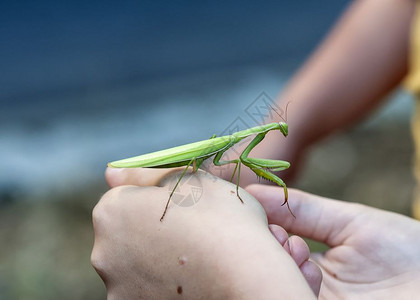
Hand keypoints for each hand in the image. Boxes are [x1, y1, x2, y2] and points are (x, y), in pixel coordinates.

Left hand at [91, 168, 319, 298]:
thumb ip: (146, 174)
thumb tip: (112, 172)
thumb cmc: (221, 220)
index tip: (184, 207)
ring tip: (197, 258)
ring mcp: (118, 288)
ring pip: (138, 263)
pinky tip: (193, 280)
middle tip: (193, 232)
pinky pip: (148, 289)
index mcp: (112, 212)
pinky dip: (164, 284)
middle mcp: (103, 253)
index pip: (126, 196)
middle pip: (129, 232)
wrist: (247, 280)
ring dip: (158, 257)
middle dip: (152, 228)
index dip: (158, 197)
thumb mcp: (189, 180)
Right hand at [246, 185, 419, 298]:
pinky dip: (289, 284)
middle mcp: (306, 286)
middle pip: (267, 262)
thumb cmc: (408, 257)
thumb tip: (253, 190)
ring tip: (297, 250)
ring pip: (273, 282)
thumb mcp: (353, 222)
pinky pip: (289, 297)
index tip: (257, 206)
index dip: (264, 224)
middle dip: (268, 244)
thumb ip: (304, 209)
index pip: (272, 241)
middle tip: (279, 233)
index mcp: (312, 263)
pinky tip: (305, 268)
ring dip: (279, 262)